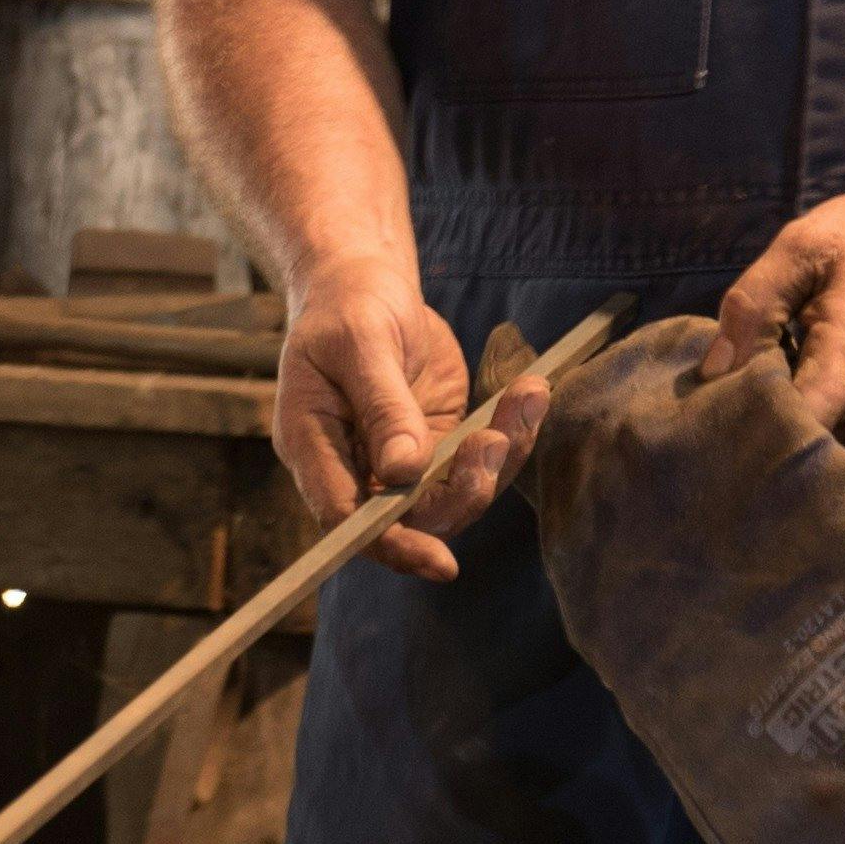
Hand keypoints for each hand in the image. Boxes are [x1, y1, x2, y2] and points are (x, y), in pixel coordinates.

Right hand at [274, 270, 541, 582]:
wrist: (364, 282)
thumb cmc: (348, 306)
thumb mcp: (361, 344)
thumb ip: (383, 405)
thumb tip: (406, 470)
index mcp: (313, 447)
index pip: (346, 517)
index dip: (392, 545)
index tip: (440, 561)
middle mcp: (356, 467)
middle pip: (411, 517)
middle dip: (463, 490)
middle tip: (497, 440)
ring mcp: (400, 459)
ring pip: (454, 493)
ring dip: (497, 459)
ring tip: (526, 400)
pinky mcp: (437, 442)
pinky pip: (478, 459)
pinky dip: (512, 432)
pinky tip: (531, 392)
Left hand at [706, 176, 844, 444]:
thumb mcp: (806, 245)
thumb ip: (753, 304)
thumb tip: (711, 371)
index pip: (794, 422)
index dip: (744, 421)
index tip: (710, 407)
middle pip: (793, 429)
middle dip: (757, 405)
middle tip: (735, 365)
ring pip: (813, 431)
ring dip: (787, 403)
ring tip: (780, 355)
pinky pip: (835, 426)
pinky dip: (813, 404)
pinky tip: (805, 365)